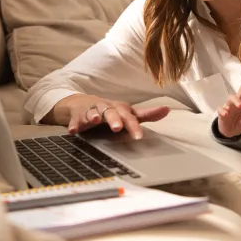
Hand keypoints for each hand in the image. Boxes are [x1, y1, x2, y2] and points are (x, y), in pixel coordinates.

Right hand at [43, 95, 169, 139]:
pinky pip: (75, 120)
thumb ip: (146, 115)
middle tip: (117, 128)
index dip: (134, 126)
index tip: (139, 137)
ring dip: (93, 115)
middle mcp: (106, 108)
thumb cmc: (109, 110)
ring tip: (94, 120)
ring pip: (92, 112)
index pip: (129, 116)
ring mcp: (91, 110)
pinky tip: (72, 130)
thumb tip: (167, 110)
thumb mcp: (127, 112)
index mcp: (119, 109)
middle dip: (114, 119)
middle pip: (111, 112)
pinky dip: (73, 124)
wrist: (81, 103)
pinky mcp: (77, 115)